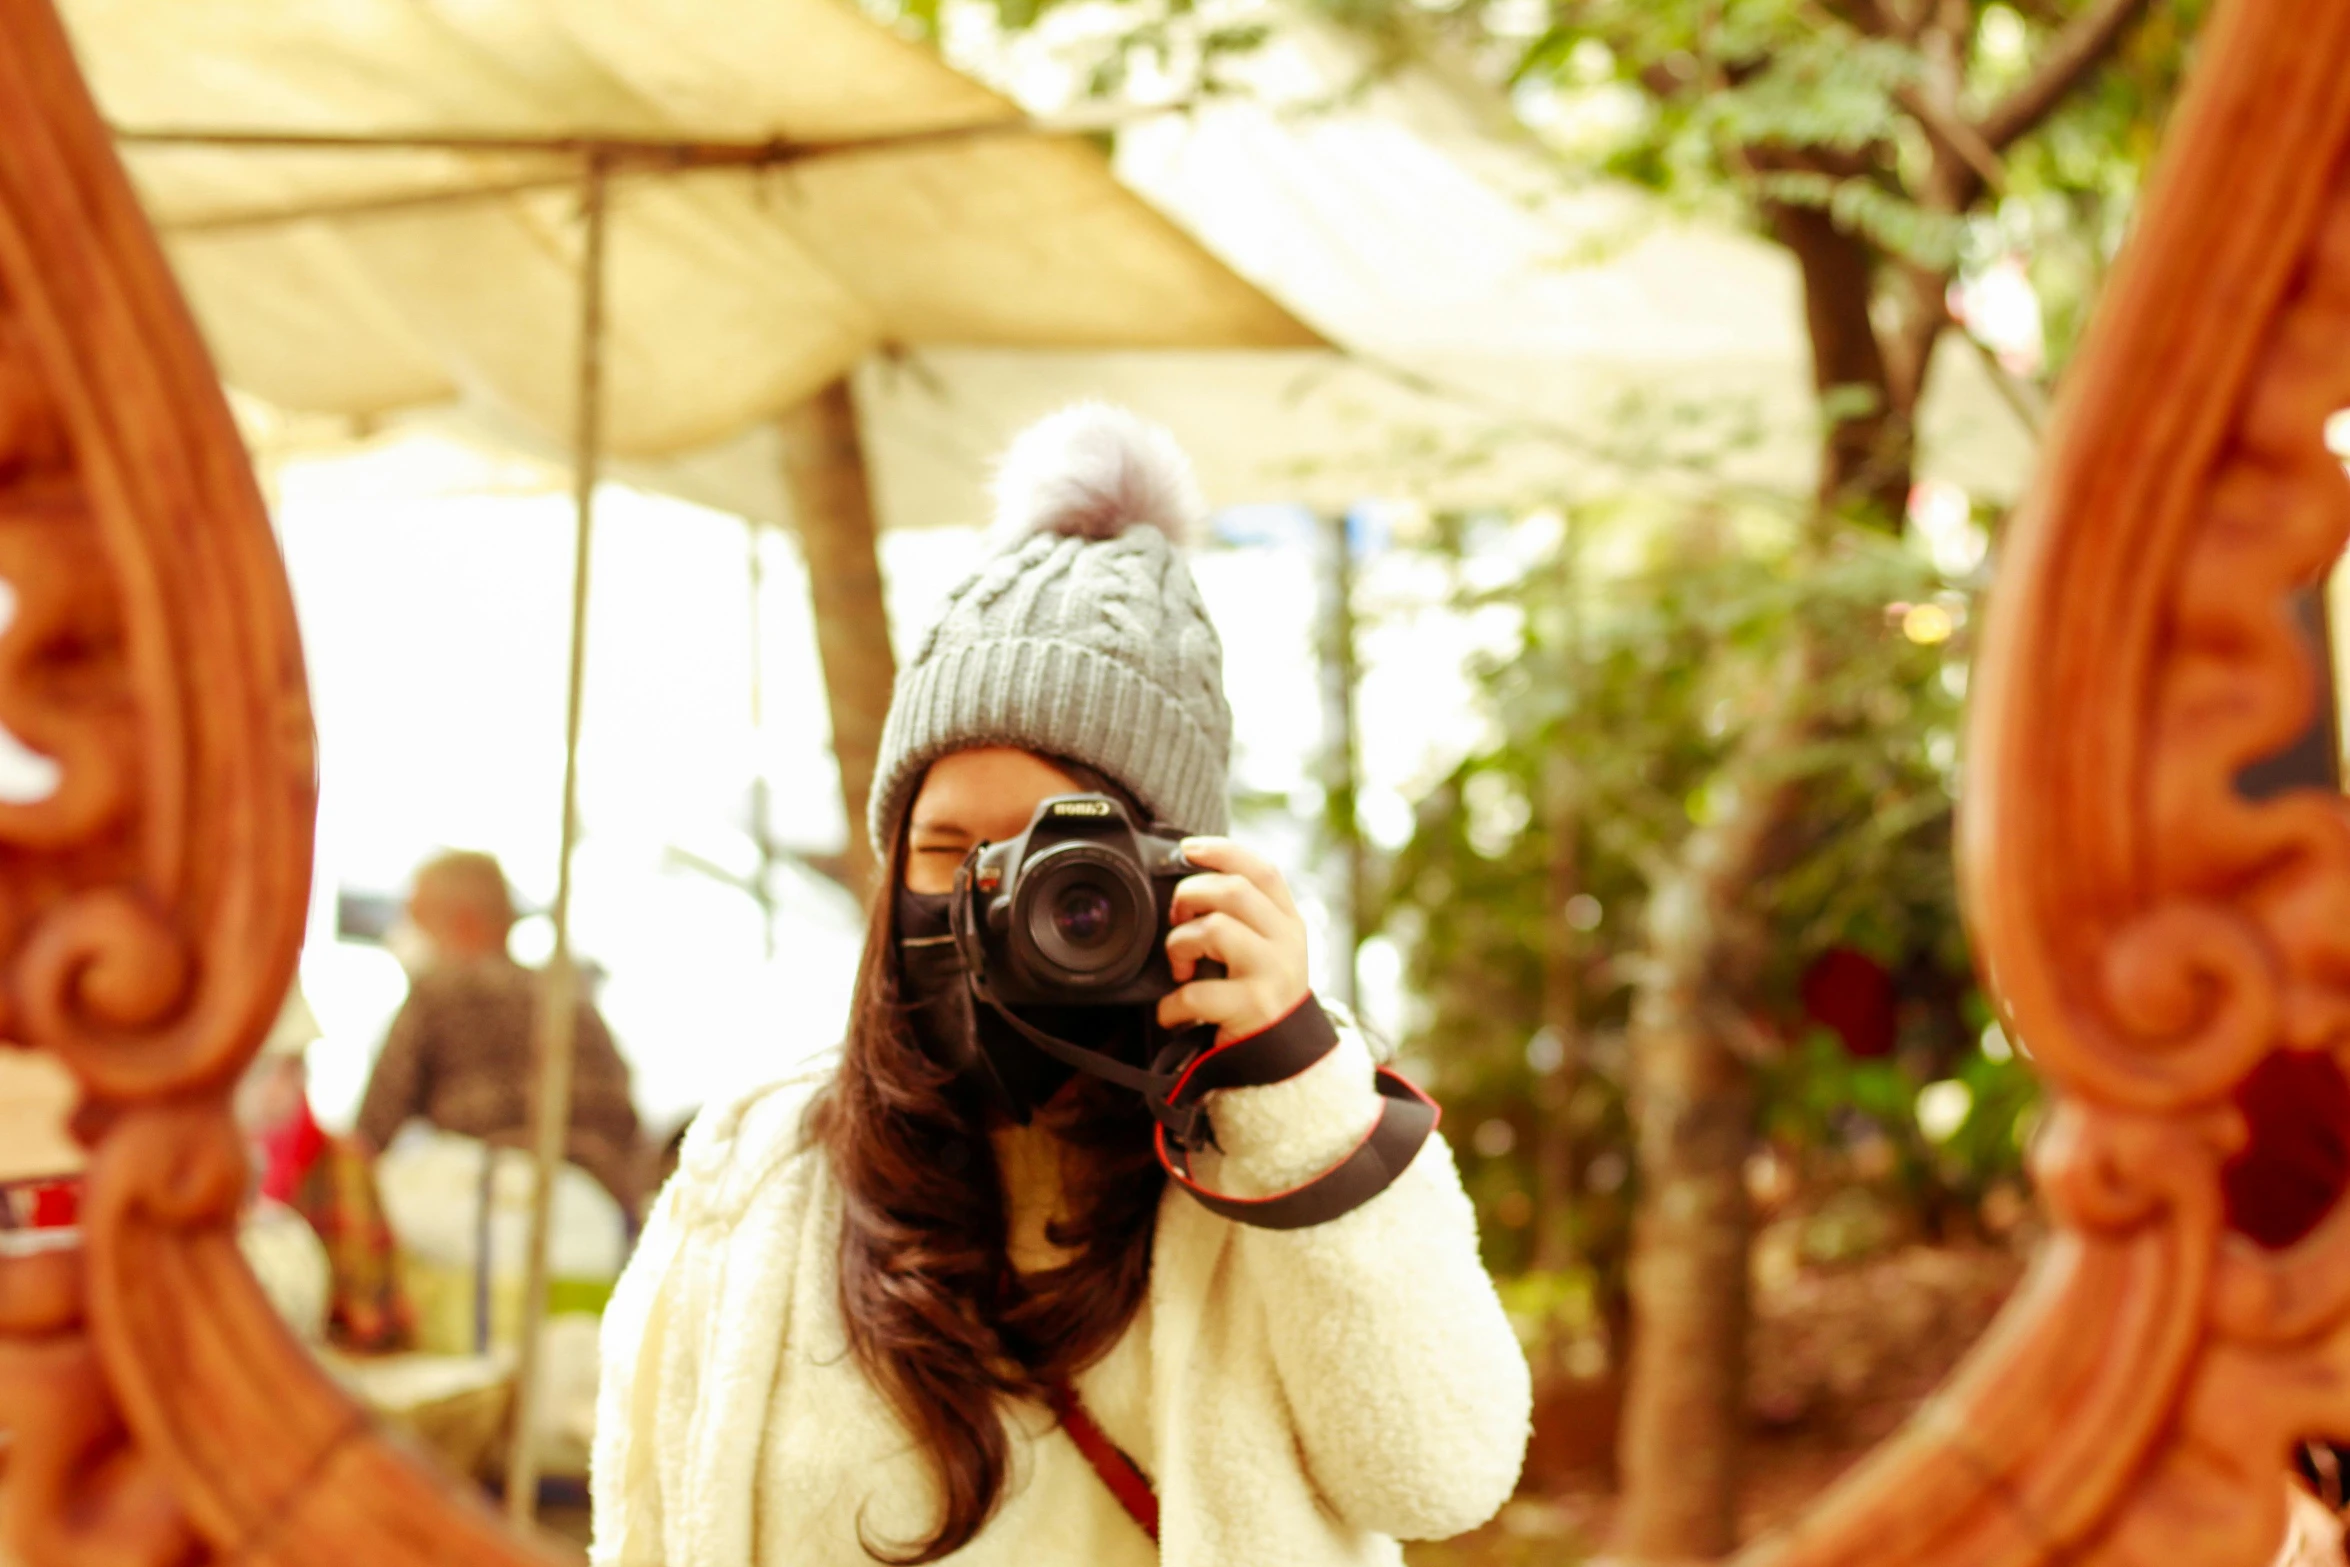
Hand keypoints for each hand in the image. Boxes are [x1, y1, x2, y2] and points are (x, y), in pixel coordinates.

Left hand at [1157, 837, 1311, 1046]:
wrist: (1283, 1061)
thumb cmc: (1259, 998)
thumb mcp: (1264, 951)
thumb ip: (1241, 918)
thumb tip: (1188, 882)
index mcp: (1287, 921)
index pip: (1262, 870)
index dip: (1223, 851)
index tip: (1187, 849)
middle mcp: (1286, 942)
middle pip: (1233, 890)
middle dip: (1190, 895)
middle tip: (1177, 919)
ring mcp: (1272, 973)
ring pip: (1214, 928)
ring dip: (1179, 945)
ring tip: (1179, 969)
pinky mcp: (1253, 1007)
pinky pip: (1196, 991)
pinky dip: (1171, 1004)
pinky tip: (1172, 1013)